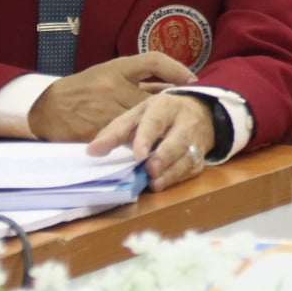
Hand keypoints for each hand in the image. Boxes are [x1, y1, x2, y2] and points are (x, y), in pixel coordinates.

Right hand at [27, 53, 196, 141]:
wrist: (47, 108)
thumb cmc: (83, 87)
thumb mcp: (108, 73)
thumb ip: (138, 77)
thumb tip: (172, 85)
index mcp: (116, 69)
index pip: (153, 61)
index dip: (176, 69)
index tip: (194, 80)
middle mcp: (112, 87)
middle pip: (152, 99)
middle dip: (169, 109)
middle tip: (187, 115)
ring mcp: (104, 110)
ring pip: (141, 123)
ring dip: (155, 130)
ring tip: (171, 136)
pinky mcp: (96, 132)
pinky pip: (124, 140)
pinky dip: (137, 143)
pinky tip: (146, 147)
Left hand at [88, 92, 215, 191]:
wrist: (199, 111)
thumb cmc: (157, 116)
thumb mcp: (136, 117)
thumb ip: (114, 133)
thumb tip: (91, 152)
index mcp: (164, 107)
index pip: (156, 121)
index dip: (147, 138)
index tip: (138, 155)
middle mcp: (184, 121)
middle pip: (177, 140)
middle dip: (164, 157)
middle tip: (149, 171)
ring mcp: (195, 140)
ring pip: (188, 157)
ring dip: (171, 172)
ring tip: (154, 183)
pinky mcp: (200, 157)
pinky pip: (192, 169)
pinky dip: (177, 178)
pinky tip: (163, 183)